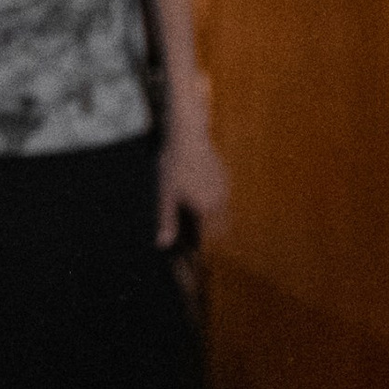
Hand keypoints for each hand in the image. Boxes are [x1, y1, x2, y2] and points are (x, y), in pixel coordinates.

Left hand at [158, 124, 227, 246]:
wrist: (187, 137)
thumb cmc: (172, 167)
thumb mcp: (166, 196)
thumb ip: (167, 222)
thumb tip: (163, 245)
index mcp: (206, 209)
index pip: (206, 239)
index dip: (197, 247)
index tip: (187, 250)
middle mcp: (220, 203)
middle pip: (219, 230)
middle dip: (207, 237)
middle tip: (190, 239)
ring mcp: (225, 191)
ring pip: (223, 216)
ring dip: (212, 223)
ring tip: (194, 221)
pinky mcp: (225, 181)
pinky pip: (222, 202)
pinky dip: (214, 209)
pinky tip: (199, 203)